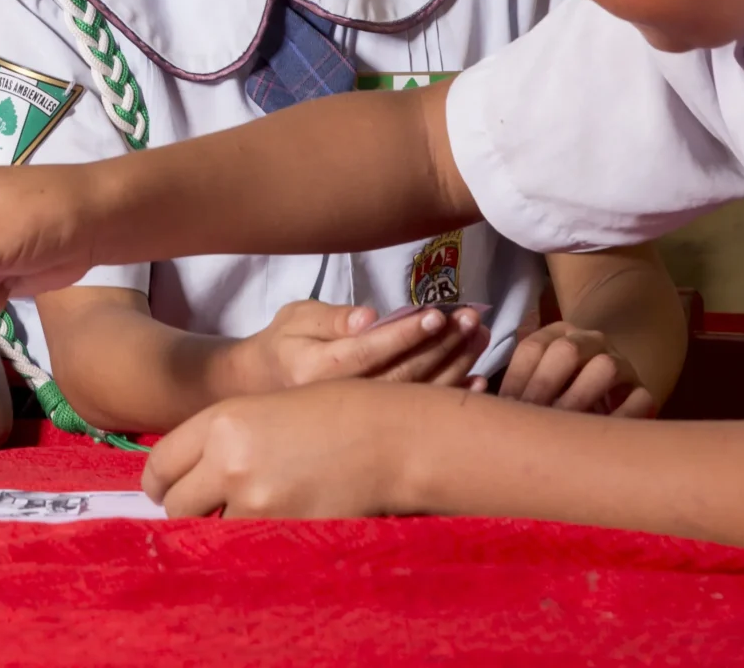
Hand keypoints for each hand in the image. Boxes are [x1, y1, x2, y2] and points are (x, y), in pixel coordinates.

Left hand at [145, 382, 409, 519]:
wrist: (391, 436)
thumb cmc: (335, 412)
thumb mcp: (266, 409)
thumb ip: (225, 439)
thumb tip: (196, 473)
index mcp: (222, 422)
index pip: (162, 463)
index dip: (157, 483)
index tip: (161, 491)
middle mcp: (230, 463)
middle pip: (178, 505)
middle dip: (184, 511)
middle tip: (198, 513)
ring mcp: (257, 502)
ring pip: (212, 533)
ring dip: (222, 530)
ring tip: (246, 516)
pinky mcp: (286, 533)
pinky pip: (251, 547)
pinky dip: (254, 543)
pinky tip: (272, 528)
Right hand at [217, 301, 490, 396]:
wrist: (265, 391)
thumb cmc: (285, 345)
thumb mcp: (296, 318)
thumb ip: (331, 317)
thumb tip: (369, 318)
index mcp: (316, 371)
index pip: (368, 352)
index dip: (405, 334)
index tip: (438, 314)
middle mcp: (341, 403)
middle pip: (400, 374)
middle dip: (440, 345)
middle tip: (471, 320)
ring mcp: (360, 421)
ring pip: (415, 394)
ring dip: (454, 365)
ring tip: (478, 337)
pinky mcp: (377, 429)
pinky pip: (419, 414)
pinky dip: (451, 396)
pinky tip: (476, 380)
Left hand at [498, 321, 657, 416]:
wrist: (612, 384)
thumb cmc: (560, 389)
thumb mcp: (538, 379)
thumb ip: (517, 387)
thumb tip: (487, 407)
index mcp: (557, 333)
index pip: (532, 348)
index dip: (516, 379)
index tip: (505, 410)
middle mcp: (590, 340)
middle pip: (566, 352)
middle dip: (545, 387)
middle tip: (531, 420)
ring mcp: (620, 362)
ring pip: (605, 367)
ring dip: (580, 399)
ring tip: (563, 428)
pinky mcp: (644, 388)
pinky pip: (640, 398)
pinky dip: (622, 416)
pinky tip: (600, 438)